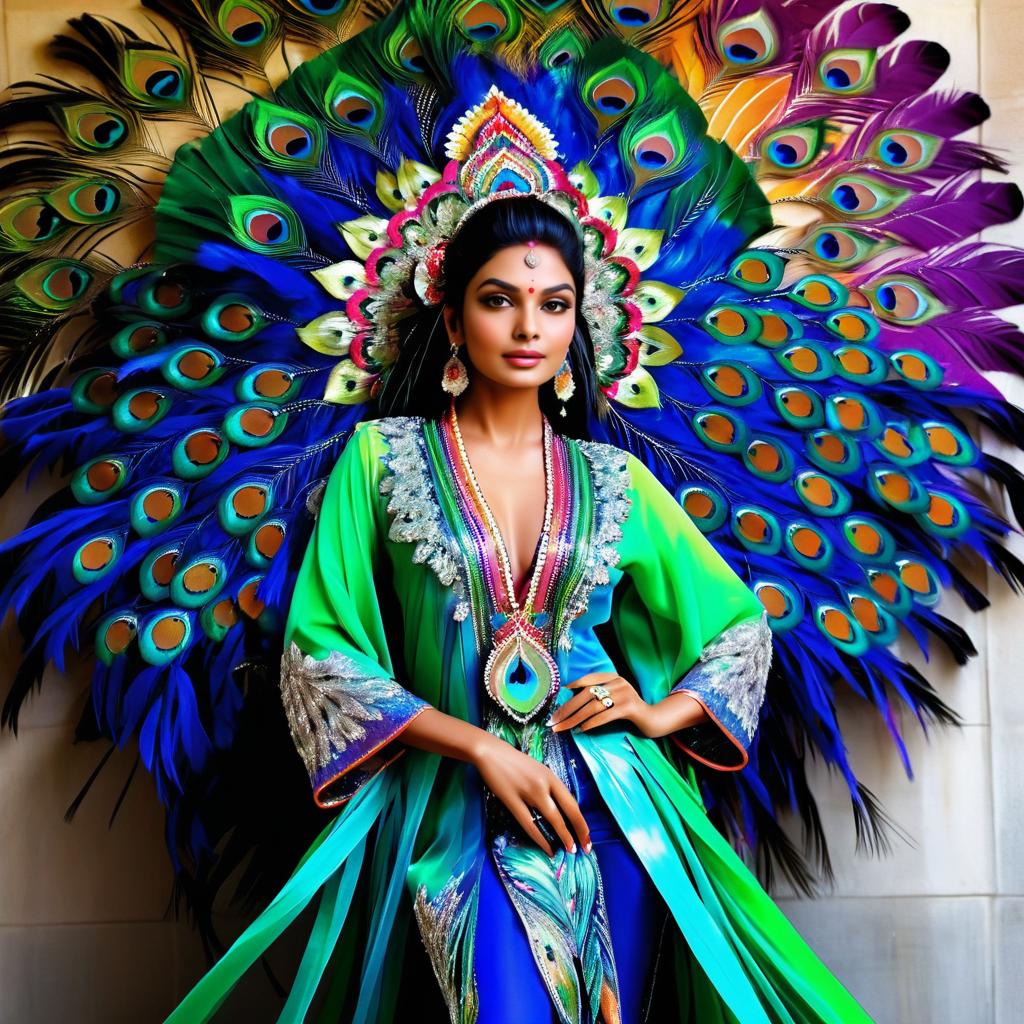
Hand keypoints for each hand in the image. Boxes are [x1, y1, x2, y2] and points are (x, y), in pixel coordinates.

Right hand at [470, 734, 590, 857]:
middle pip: (568, 811)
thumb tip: (561, 809)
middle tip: (585, 848)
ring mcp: (528, 792)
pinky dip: (540, 839)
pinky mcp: (512, 801)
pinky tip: (548, 848)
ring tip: (570, 850)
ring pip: (552, 819)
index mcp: (551, 776)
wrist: (491, 753)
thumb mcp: (538, 770)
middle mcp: (544, 784)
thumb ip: (549, 787)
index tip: (587, 836)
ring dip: (563, 836)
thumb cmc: (515, 762)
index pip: (572, 802)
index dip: (582, 821)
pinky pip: (529, 824)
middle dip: (579, 831)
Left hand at [548, 673, 706, 738]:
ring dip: (574, 719)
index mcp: (613, 677)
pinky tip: (581, 730)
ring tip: (562, 728)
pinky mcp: (630, 707)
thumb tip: (571, 702)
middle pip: (586, 694)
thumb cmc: (630, 711)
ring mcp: (625, 693)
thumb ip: (600, 695)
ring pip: (593, 706)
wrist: (654, 720)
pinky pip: (605, 715)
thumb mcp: (614, 699)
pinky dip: (590, 723)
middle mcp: (618, 682)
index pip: (588, 679)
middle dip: (567, 709)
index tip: (559, 695)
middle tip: (553, 721)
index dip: (573, 685)